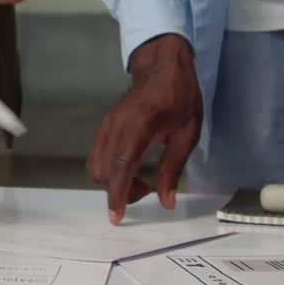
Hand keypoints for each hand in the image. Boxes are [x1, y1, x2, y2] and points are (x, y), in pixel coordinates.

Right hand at [87, 34, 201, 224]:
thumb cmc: (180, 97)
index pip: (122, 165)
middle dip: (120, 192)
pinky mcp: (104, 127)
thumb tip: (166, 201)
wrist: (161, 68)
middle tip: (148, 190)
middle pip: (104, 171)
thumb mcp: (187, 134)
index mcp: (140, 125)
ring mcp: (106, 125)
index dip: (118, 193)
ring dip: (113, 183)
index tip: (117, 216)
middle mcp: (116, 126)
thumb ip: (173, 169)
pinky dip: (109, 172)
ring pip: (96, 166)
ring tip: (139, 182)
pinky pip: (97, 156)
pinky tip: (130, 170)